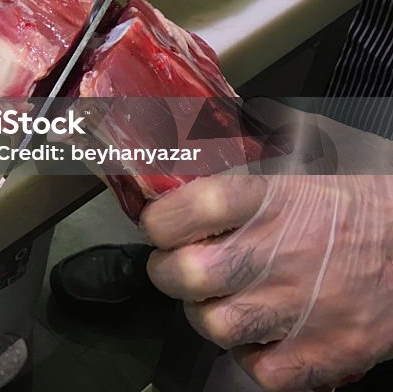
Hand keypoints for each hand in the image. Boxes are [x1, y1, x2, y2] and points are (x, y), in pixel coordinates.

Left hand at [142, 110, 392, 390]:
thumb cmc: (366, 204)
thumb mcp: (308, 163)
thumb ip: (249, 166)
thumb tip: (196, 155)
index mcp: (271, 199)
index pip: (184, 209)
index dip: (159, 221)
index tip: (160, 224)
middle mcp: (280, 252)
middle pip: (186, 274)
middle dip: (169, 272)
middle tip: (179, 267)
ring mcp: (304, 308)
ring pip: (214, 324)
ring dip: (207, 314)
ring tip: (221, 300)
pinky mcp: (328, 352)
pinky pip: (258, 369)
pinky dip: (251, 357)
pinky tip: (261, 334)